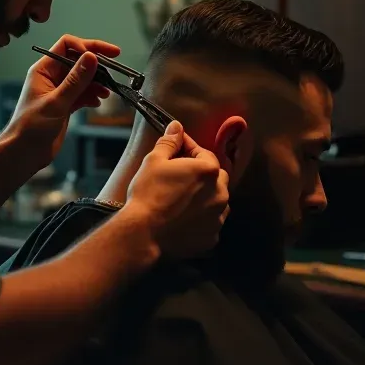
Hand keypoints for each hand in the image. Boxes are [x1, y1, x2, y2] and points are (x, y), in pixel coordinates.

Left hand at [4, 35, 118, 172]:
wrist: (24, 153)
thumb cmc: (31, 127)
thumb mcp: (56, 102)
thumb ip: (75, 80)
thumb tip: (92, 57)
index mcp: (43, 70)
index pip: (67, 46)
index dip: (87, 46)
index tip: (105, 55)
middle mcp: (51, 77)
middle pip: (78, 61)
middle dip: (96, 65)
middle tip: (114, 71)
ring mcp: (59, 91)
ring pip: (83, 78)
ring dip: (96, 82)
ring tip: (107, 91)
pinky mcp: (65, 104)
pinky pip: (82, 93)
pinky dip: (92, 95)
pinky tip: (97, 102)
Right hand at [125, 121, 229, 257]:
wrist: (143, 234)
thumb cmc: (149, 194)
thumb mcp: (154, 161)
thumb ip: (170, 142)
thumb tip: (176, 127)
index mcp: (209, 170)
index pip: (204, 153)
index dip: (189, 150)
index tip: (176, 150)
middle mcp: (221, 194)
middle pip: (216, 177)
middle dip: (201, 174)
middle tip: (180, 176)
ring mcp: (218, 218)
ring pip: (217, 201)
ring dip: (205, 197)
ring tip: (183, 200)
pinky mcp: (212, 238)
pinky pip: (210, 223)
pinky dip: (201, 220)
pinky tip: (184, 220)